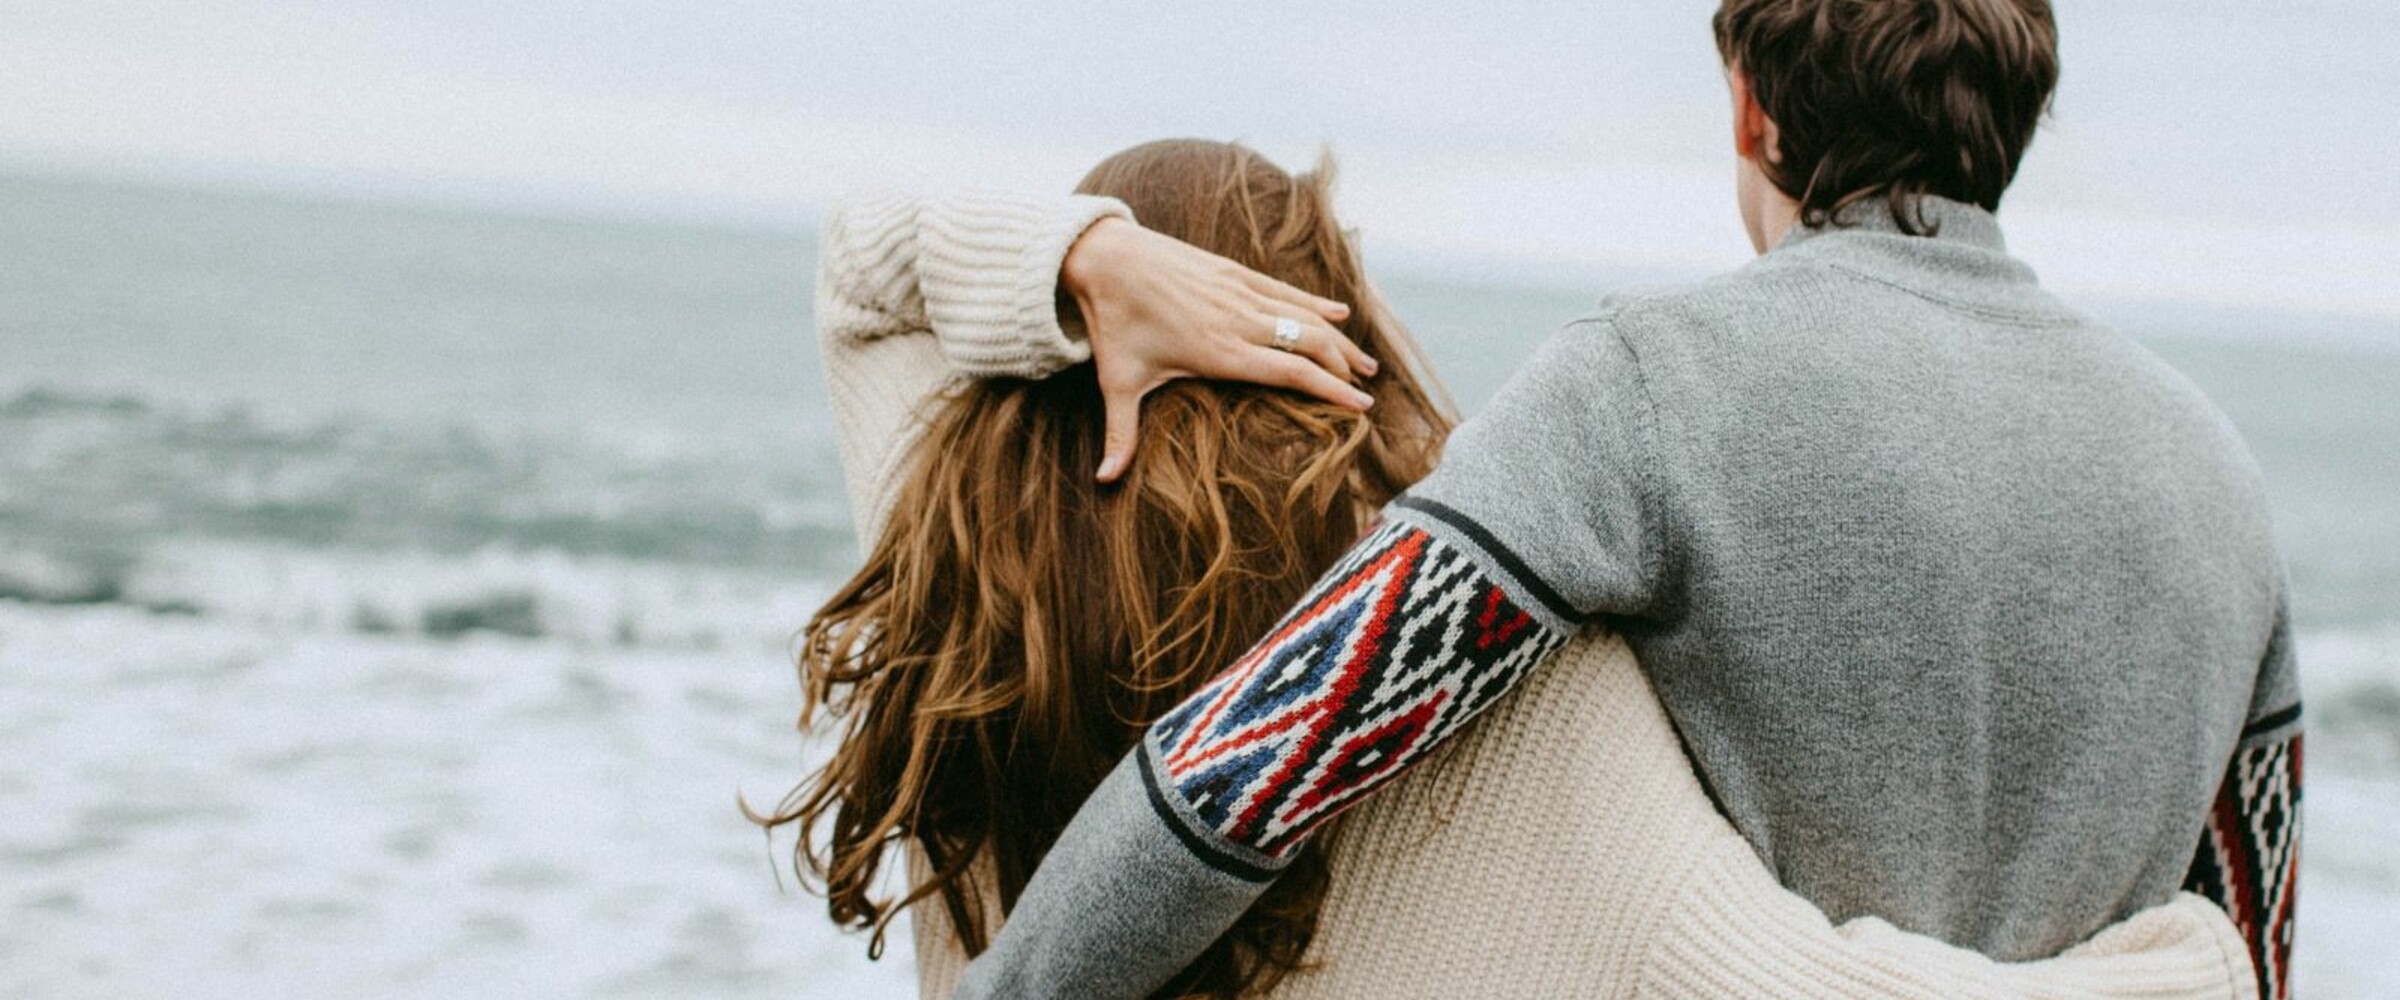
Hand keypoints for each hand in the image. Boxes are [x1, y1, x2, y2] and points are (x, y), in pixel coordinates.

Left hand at [1062, 217, 1377, 482]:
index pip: (1293, 374)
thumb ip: (1121, 434)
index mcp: (1220, 353)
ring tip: (1364, 361)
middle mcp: (1239, 322)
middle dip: (1344, 368)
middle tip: (1367, 389)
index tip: (1362, 406)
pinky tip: (1339, 311)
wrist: (1105, 256)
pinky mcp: (1233, 271)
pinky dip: (1316, 302)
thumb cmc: (1112, 323)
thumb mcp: (1116, 382)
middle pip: (1310, 344)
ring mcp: (1239, 292)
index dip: (1332, 389)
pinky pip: (1285, 290)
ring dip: (1339, 338)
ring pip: (1305, 316)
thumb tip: (1103, 480)